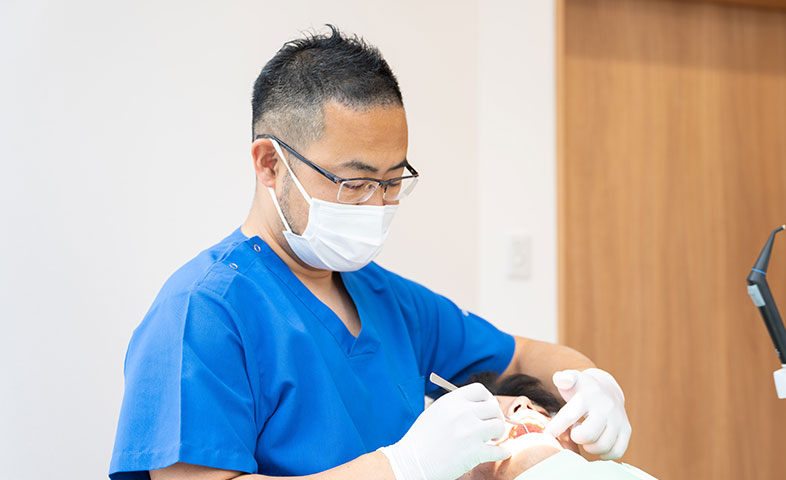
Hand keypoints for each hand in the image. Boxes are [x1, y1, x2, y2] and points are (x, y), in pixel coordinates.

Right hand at [379, 383, 509, 479]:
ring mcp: (470, 432)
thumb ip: (456, 407)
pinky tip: (499, 453)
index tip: (487, 409)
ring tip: (491, 440)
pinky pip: (499, 450)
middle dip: (495, 417)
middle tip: (491, 427)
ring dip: (498, 434)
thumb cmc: (420, 440)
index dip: (487, 399)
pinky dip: (501, 452)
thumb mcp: (435, 413)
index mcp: (451, 401)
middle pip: (493, 407)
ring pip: (499, 426)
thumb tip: (479, 408)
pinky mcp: (475, 452)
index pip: (480, 390)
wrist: (411, 463)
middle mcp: (463, 412)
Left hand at [543, 368, 630, 459]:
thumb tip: (560, 378)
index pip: (570, 415)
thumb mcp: (571, 379)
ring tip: (586, 435)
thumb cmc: (581, 388)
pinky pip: (616, 452)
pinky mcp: (626, 430)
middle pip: (588, 435)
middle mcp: (606, 407)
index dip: (557, 427)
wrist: (607, 388)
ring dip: (590, 446)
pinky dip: (604, 454)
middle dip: (577, 437)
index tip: (549, 434)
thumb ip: (563, 378)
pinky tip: (596, 444)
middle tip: (575, 431)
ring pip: (602, 446)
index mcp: (588, 395)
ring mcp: (618, 419)